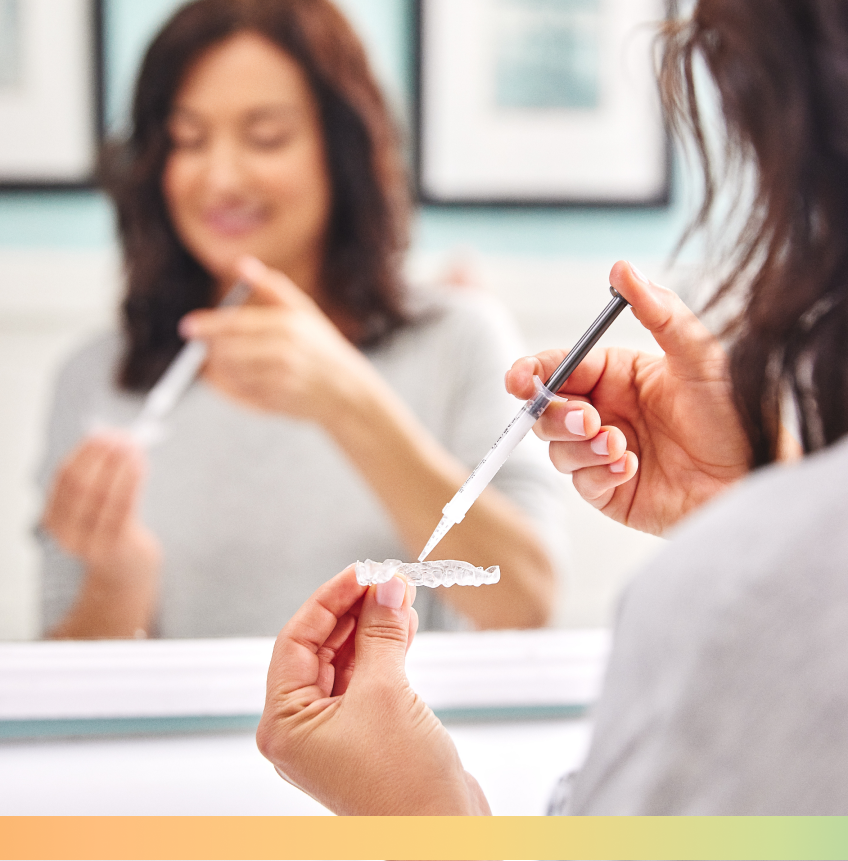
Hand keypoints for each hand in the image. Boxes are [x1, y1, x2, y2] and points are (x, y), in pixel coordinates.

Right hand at [42, 431, 159, 578]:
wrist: (126, 568)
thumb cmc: (112, 526)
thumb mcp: (96, 503)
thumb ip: (98, 475)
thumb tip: (112, 436)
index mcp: (55, 516)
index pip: (64, 477)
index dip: (83, 453)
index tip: (102, 434)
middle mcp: (65, 531)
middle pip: (81, 485)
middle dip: (101, 457)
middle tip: (120, 438)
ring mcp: (88, 541)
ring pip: (101, 496)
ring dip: (118, 467)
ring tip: (133, 448)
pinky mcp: (113, 546)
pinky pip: (122, 509)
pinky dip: (130, 482)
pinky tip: (139, 466)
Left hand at [180, 257, 381, 426]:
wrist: (346, 392)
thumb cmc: (322, 349)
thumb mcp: (304, 312)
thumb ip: (272, 287)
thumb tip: (242, 264)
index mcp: (288, 326)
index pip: (236, 324)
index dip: (207, 326)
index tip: (188, 327)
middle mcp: (283, 353)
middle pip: (227, 351)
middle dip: (211, 350)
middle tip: (204, 348)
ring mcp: (279, 380)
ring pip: (230, 374)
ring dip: (220, 369)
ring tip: (228, 364)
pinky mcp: (276, 402)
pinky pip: (239, 393)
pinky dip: (231, 387)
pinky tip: (239, 380)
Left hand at [256, 566, 490, 815]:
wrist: (443, 837)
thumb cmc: (402, 787)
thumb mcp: (385, 693)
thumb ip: (381, 632)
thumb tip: (384, 587)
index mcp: (285, 724)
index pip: (296, 641)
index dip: (329, 599)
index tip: (360, 571)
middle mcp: (303, 728)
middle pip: (321, 647)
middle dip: (354, 609)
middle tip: (384, 579)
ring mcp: (335, 731)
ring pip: (346, 659)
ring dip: (372, 624)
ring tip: (399, 594)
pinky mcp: (366, 732)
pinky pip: (367, 677)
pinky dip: (385, 648)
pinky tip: (404, 624)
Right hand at [506, 261, 750, 534]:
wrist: (754, 477)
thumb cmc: (734, 414)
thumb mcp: (698, 355)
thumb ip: (659, 311)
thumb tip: (622, 269)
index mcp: (616, 376)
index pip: (559, 369)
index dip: (532, 373)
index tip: (520, 380)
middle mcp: (604, 412)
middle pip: (547, 410)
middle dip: (556, 414)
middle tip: (590, 419)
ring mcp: (603, 453)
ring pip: (556, 448)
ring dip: (581, 446)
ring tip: (621, 446)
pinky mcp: (609, 490)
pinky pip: (580, 482)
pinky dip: (598, 473)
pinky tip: (631, 468)